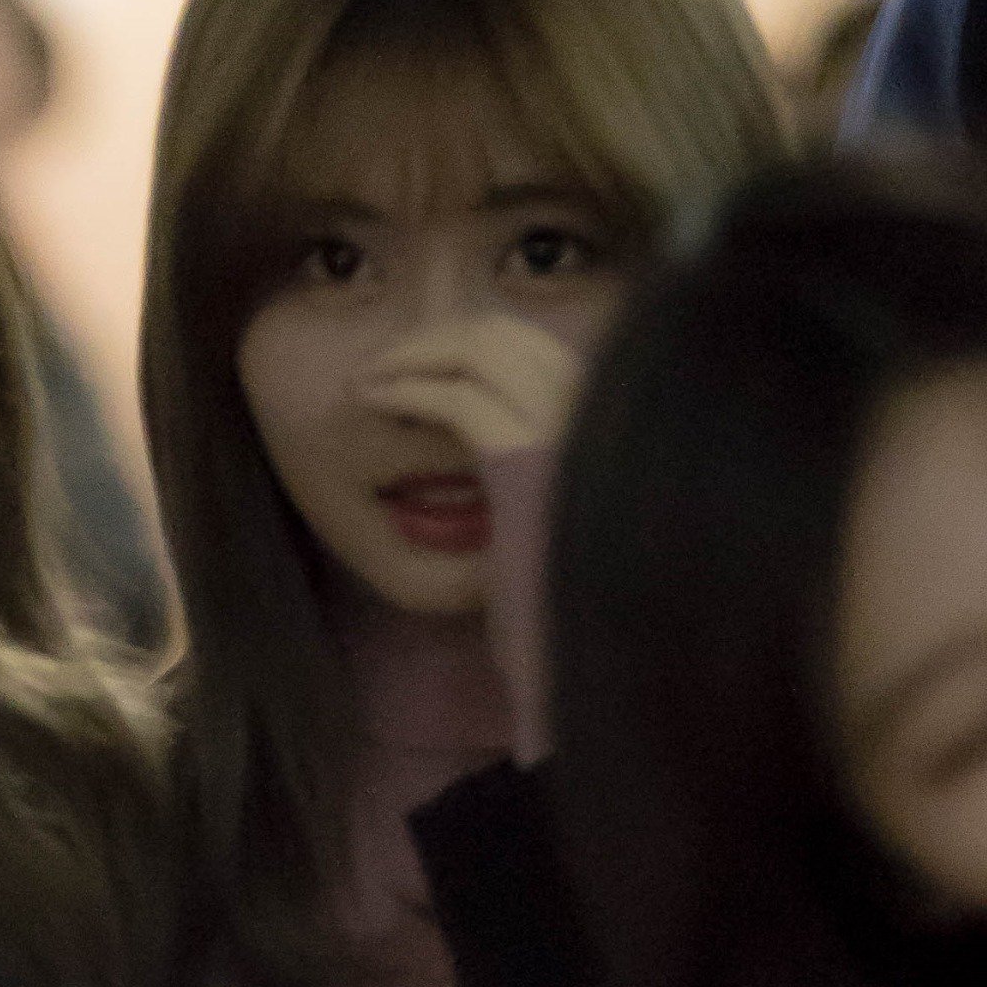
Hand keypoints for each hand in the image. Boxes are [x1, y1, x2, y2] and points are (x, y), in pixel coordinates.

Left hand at [363, 316, 573, 761]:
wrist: (605, 653)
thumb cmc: (581, 611)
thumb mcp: (573, 534)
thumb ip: (555, 485)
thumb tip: (526, 467)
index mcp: (615, 420)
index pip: (542, 349)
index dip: (479, 346)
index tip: (430, 366)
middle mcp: (601, 407)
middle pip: (511, 334)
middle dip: (440, 338)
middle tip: (388, 362)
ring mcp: (569, 425)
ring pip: (481, 349)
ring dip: (416, 354)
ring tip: (371, 379)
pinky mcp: (527, 456)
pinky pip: (457, 397)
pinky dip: (408, 388)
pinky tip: (372, 399)